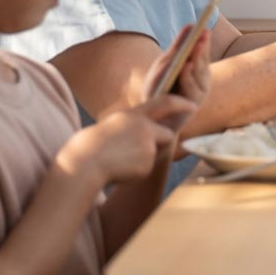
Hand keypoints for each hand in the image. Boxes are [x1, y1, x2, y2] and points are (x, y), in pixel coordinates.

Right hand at [56, 105, 183, 187]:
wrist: (83, 164)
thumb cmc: (89, 145)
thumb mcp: (111, 125)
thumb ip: (131, 125)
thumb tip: (144, 131)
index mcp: (134, 115)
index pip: (165, 102)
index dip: (181, 103)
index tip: (192, 105)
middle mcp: (145, 128)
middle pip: (167, 134)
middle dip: (160, 142)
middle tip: (136, 149)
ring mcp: (148, 146)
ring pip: (154, 154)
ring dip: (142, 158)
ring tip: (118, 160)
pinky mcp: (147, 164)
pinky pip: (146, 169)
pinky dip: (136, 172)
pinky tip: (120, 170)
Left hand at [137, 24, 211, 124]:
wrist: (152, 120)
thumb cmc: (158, 89)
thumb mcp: (164, 65)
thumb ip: (177, 48)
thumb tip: (190, 25)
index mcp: (197, 70)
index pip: (202, 52)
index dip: (204, 40)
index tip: (203, 27)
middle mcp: (202, 81)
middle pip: (203, 61)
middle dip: (202, 48)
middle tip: (202, 34)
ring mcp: (200, 93)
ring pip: (199, 74)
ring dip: (197, 59)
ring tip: (194, 46)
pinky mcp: (193, 105)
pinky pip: (191, 88)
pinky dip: (188, 76)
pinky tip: (185, 65)